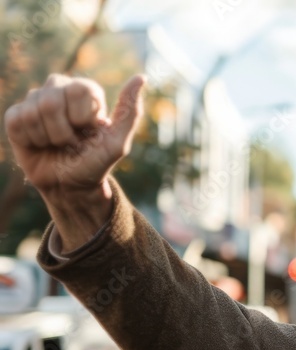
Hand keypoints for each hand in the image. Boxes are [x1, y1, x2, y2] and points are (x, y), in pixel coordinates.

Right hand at [3, 73, 144, 247]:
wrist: (70, 186)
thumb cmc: (95, 163)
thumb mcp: (117, 143)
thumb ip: (130, 111)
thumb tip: (141, 78)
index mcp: (85, 90)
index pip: (79, 89)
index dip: (83, 118)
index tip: (89, 132)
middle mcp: (59, 89)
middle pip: (51, 100)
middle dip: (64, 132)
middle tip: (72, 143)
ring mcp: (35, 101)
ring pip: (33, 112)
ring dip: (48, 138)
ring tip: (57, 145)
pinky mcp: (16, 116)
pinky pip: (17, 121)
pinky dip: (31, 140)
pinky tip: (40, 144)